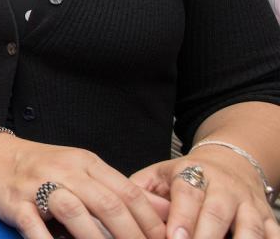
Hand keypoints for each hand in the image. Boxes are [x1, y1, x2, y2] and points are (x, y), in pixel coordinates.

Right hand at [0, 135, 165, 238]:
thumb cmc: (42, 169)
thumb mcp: (84, 171)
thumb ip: (121, 190)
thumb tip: (165, 211)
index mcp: (86, 163)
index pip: (127, 191)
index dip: (150, 221)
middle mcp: (65, 171)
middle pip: (106, 202)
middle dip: (131, 234)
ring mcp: (38, 185)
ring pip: (74, 211)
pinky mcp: (15, 201)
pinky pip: (33, 224)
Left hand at [131, 146, 279, 238]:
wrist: (229, 163)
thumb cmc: (184, 176)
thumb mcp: (158, 175)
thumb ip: (142, 193)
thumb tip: (130, 213)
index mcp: (193, 173)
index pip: (187, 193)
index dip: (181, 217)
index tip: (173, 238)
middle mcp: (225, 187)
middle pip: (218, 212)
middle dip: (206, 236)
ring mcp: (249, 203)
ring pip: (250, 226)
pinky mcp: (267, 217)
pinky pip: (273, 234)